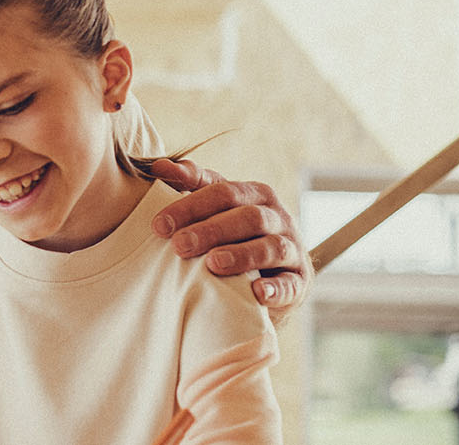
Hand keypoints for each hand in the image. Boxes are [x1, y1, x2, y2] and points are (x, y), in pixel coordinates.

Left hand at [145, 158, 311, 323]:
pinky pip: (291, 284)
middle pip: (247, 217)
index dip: (191, 206)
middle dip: (211, 230)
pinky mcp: (299, 281)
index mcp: (256, 194)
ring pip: (271, 247)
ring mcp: (292, 249)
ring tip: (213, 263)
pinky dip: (276, 288)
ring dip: (242, 255)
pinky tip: (257, 292)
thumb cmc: (234, 235)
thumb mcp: (217, 208)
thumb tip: (160, 165)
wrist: (271, 275)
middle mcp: (278, 217)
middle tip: (179, 245)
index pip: (223, 192)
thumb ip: (193, 185)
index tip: (159, 224)